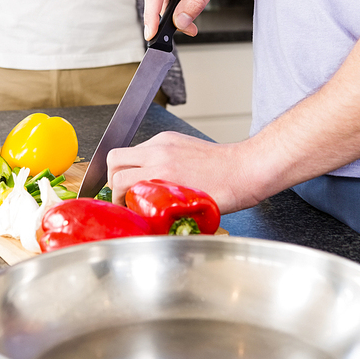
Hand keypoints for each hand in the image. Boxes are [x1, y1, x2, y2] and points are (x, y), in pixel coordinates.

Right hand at [106, 131, 259, 213]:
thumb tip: (146, 220)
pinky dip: (146, 159)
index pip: (119, 180)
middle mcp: (159, 152)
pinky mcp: (172, 137)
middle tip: (126, 191)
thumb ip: (161, 209)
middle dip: (114, 177)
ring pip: (130, 151)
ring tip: (142, 182)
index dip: (116, 196)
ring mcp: (165, 142)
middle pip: (115, 158)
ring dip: (130, 167)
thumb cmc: (225, 192)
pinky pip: (147, 146)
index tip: (125, 205)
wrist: (245, 168)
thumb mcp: (189, 210)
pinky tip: (160, 172)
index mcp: (161, 171)